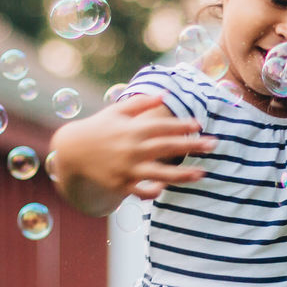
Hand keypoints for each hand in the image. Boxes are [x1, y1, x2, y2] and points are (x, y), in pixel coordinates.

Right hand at [53, 94, 215, 209]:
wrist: (71, 152)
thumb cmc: (98, 129)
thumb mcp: (116, 111)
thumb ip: (141, 102)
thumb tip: (165, 94)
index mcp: (132, 129)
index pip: (162, 126)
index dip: (182, 124)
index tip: (199, 124)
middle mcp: (132, 149)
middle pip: (167, 147)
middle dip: (192, 145)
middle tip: (214, 144)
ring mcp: (127, 168)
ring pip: (159, 173)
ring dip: (183, 175)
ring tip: (202, 173)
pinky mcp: (120, 184)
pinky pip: (140, 191)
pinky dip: (152, 192)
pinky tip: (166, 190)